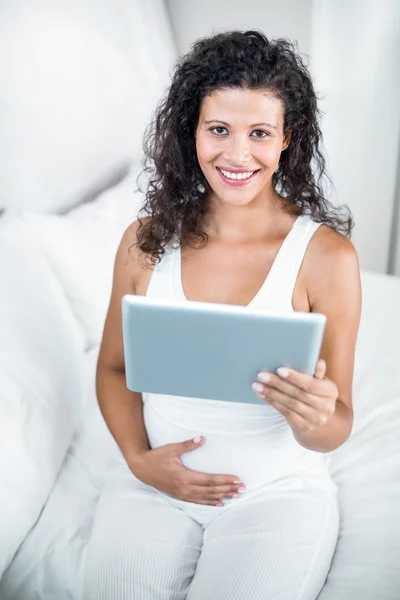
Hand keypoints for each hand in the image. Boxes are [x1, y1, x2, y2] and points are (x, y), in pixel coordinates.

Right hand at [129, 436, 244, 505]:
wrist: (141, 469)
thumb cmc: (157, 457)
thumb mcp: (171, 448)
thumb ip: (188, 445)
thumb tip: (202, 439)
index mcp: (184, 477)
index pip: (210, 480)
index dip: (225, 480)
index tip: (237, 479)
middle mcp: (185, 488)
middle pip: (211, 490)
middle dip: (228, 489)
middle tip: (243, 488)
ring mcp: (182, 494)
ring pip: (206, 498)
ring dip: (222, 496)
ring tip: (236, 495)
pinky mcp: (180, 496)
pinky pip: (198, 501)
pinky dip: (210, 502)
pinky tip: (219, 503)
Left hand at [252, 359, 338, 432]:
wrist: (320, 419)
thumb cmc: (317, 393)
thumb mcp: (321, 382)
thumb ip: (318, 372)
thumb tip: (318, 363)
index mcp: (331, 391)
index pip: (311, 384)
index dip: (295, 378)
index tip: (279, 370)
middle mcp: (325, 407)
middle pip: (298, 394)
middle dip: (278, 384)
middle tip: (262, 376)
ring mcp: (314, 419)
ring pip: (289, 404)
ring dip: (271, 393)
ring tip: (257, 385)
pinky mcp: (303, 426)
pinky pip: (285, 412)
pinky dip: (272, 402)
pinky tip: (262, 395)